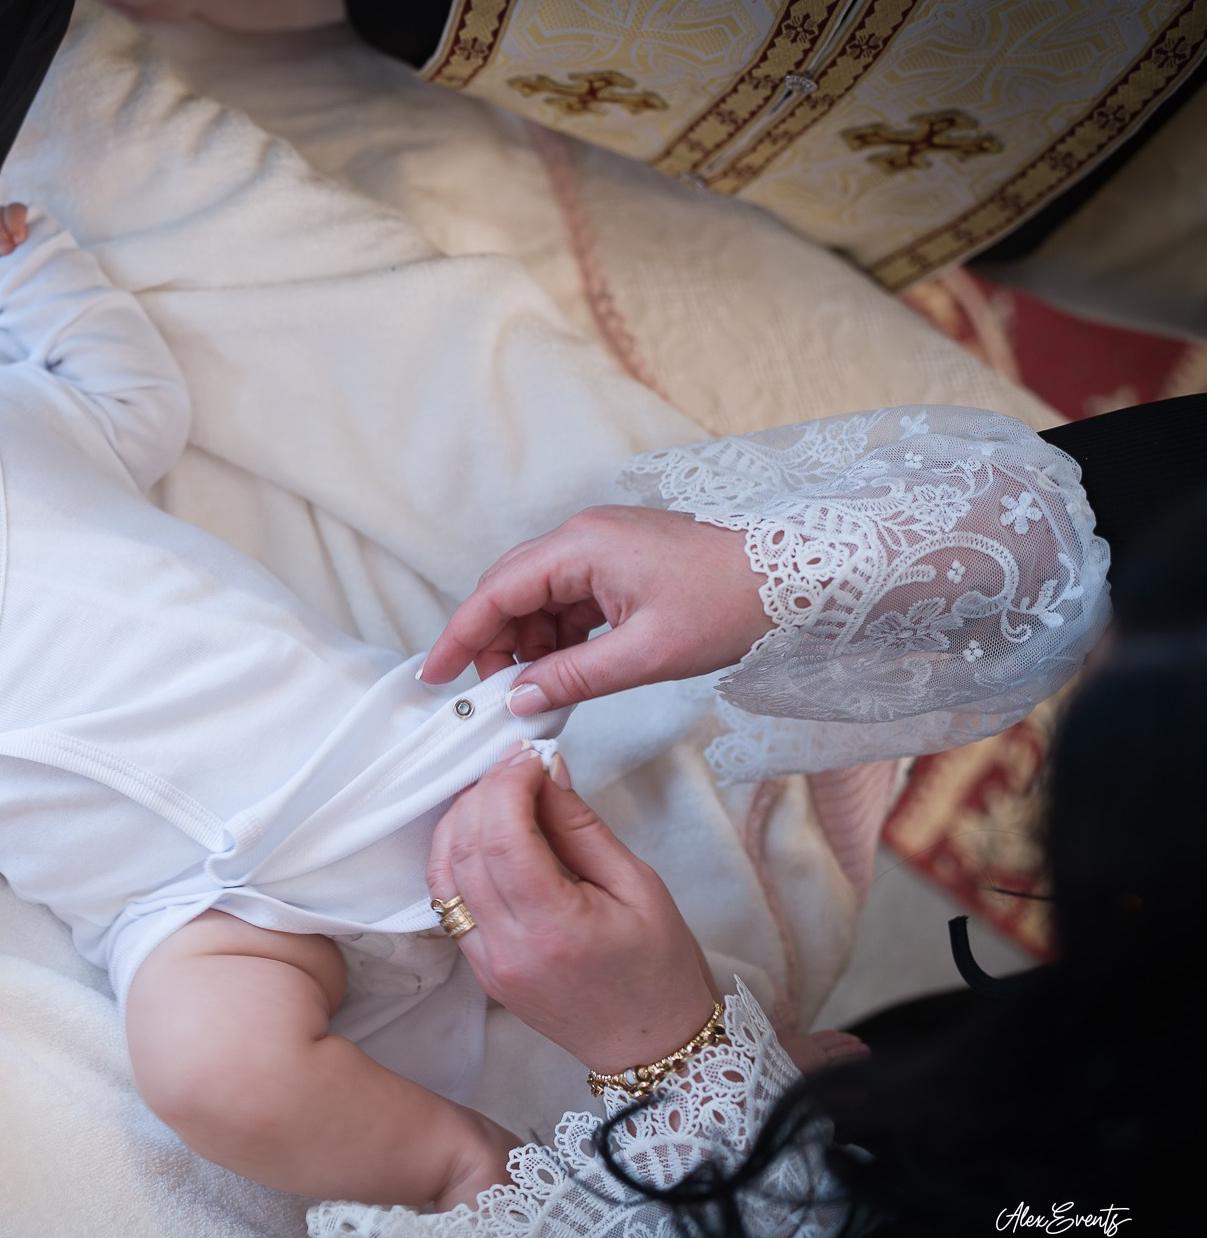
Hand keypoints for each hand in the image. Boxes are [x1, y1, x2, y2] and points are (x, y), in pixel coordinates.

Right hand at [419, 506, 772, 715]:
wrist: (801, 573)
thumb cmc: (731, 603)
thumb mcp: (646, 654)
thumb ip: (573, 678)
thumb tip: (519, 701)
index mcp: (582, 545)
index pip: (497, 592)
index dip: (461, 636)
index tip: (436, 675)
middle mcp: (583, 536)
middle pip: (510, 592)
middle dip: (495, 646)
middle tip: (496, 698)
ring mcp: (602, 547)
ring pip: (539, 600)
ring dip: (530, 647)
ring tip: (540, 694)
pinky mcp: (620, 563)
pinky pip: (569, 601)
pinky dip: (560, 639)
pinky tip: (567, 674)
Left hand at [428, 747, 718, 1074]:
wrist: (650, 1046)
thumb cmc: (658, 970)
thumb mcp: (639, 886)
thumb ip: (582, 827)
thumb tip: (547, 774)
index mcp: (554, 929)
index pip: (503, 838)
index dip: (508, 784)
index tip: (529, 758)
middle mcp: (508, 949)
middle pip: (465, 848)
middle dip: (483, 793)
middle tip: (515, 765)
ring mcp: (486, 963)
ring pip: (442, 872)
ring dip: (461, 821)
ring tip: (498, 791)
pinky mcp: (478, 969)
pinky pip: (447, 900)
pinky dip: (456, 857)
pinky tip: (483, 833)